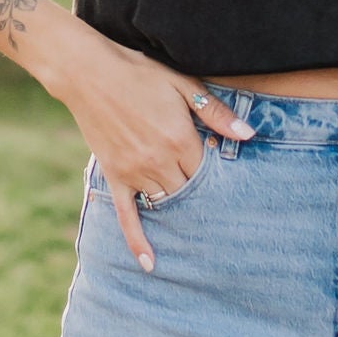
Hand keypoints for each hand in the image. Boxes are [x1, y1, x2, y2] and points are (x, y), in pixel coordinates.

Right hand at [45, 28, 252, 270]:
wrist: (88, 73)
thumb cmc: (139, 73)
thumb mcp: (182, 84)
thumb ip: (216, 113)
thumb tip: (248, 135)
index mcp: (180, 139)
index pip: (210, 171)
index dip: (219, 174)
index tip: (226, 176)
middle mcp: (159, 161)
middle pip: (191, 191)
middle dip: (203, 195)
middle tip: (220, 207)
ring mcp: (135, 172)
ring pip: (166, 203)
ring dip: (180, 210)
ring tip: (198, 225)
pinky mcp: (114, 177)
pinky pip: (127, 215)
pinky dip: (138, 240)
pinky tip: (149, 263)